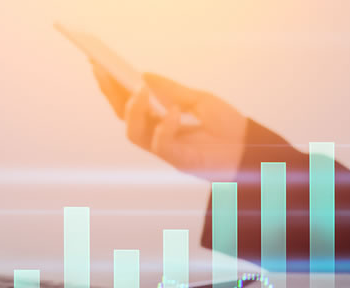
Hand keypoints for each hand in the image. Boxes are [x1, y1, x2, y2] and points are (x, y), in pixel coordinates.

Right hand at [91, 65, 248, 180]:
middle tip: (101, 71)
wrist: (250, 148)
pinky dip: (166, 126)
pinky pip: (161, 144)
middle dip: (111, 94)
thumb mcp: (198, 100)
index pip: (130, 104)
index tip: (99, 65)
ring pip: (135, 133)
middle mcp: (158, 136)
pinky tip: (175, 111)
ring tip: (139, 91)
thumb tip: (143, 75)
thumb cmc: (227, 125)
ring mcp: (167, 150)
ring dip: (133, 110)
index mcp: (161, 120)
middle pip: (124, 117)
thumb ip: (171, 90)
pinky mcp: (180, 161)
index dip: (113, 87)